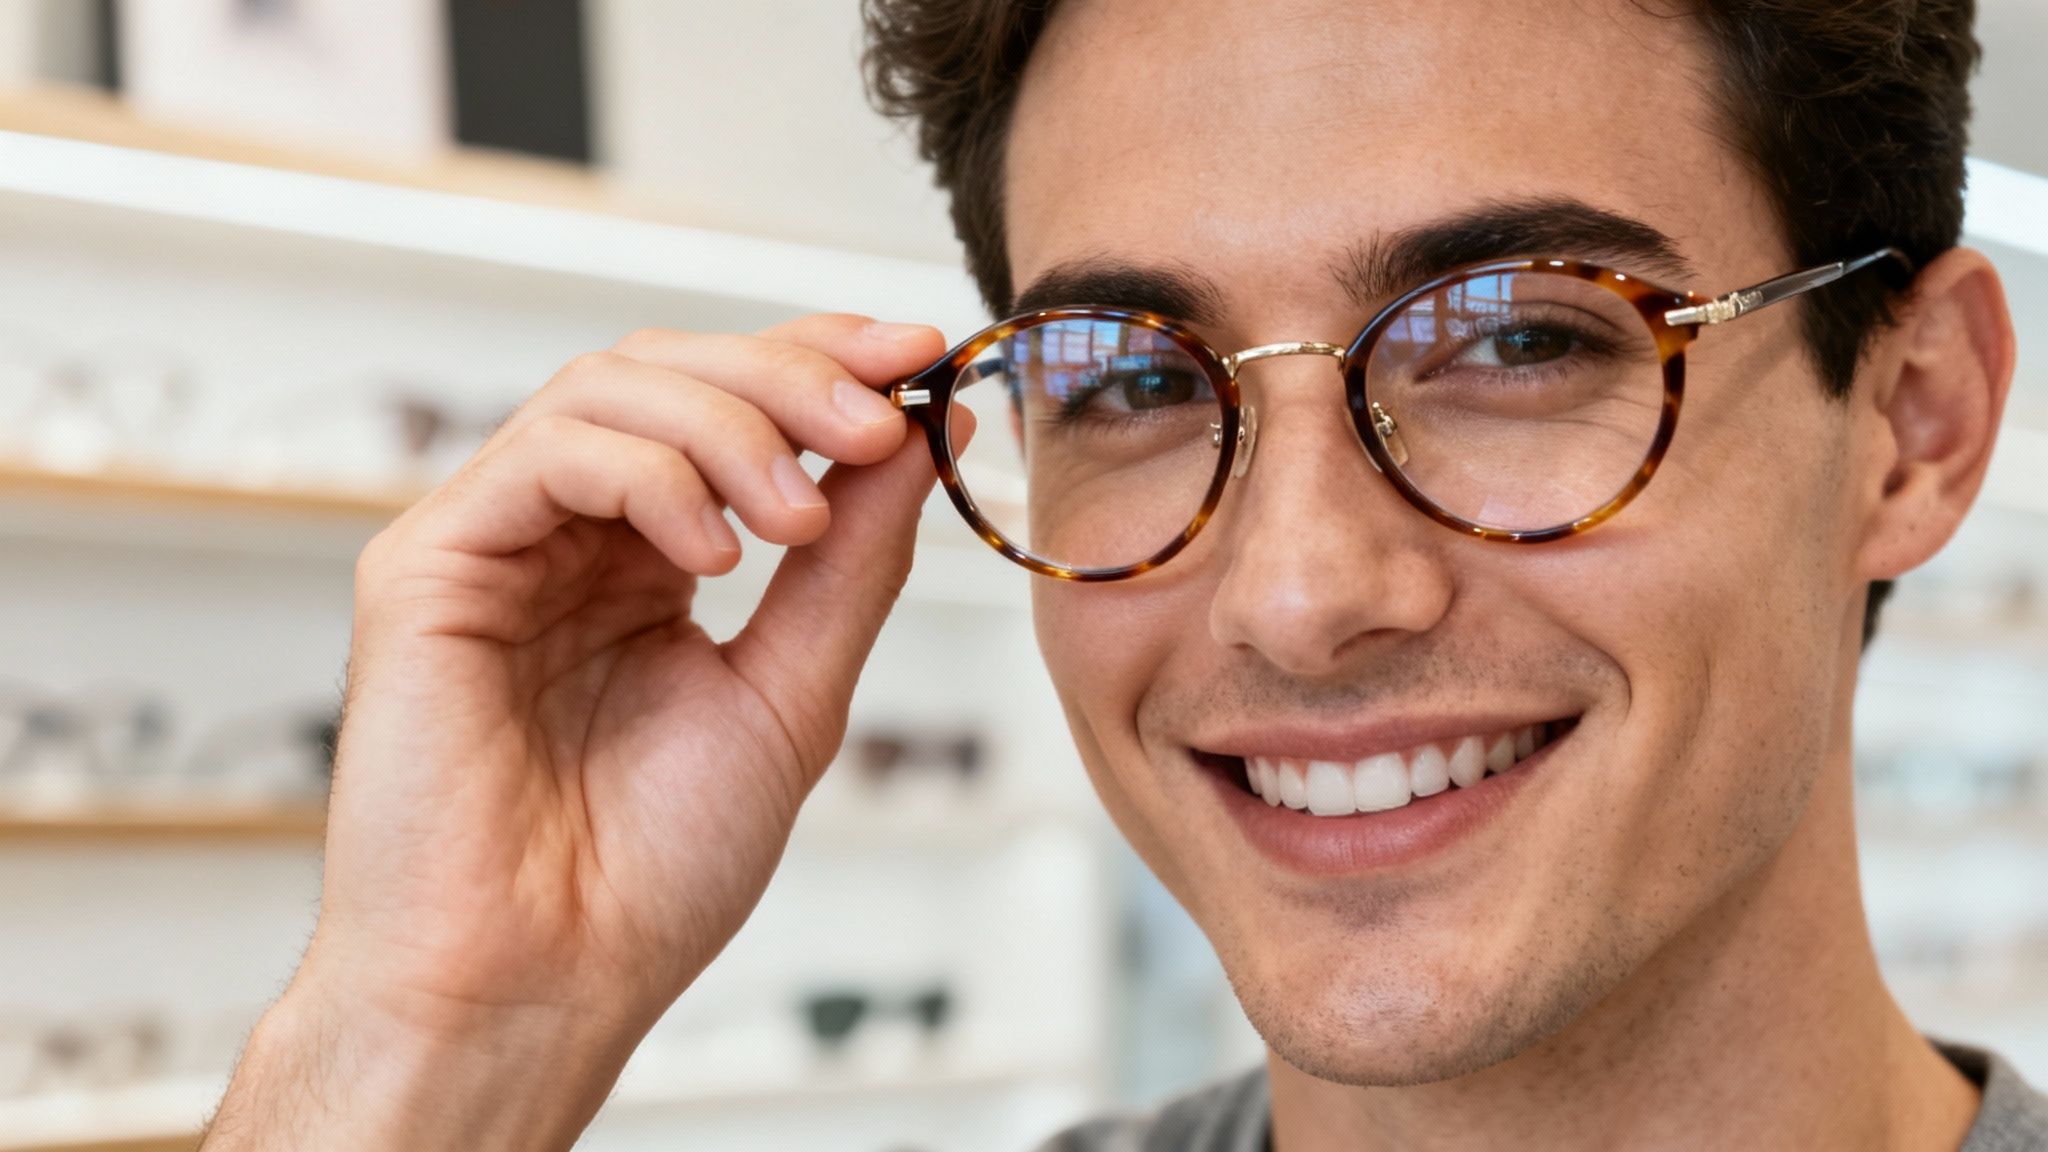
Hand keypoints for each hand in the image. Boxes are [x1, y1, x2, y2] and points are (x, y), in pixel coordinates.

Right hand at [207, 315, 948, 1148]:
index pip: (728, 407)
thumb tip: (916, 441)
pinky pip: (542, 458)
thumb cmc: (652, 873)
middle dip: (788, 375)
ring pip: (606, 391)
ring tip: (800, 517)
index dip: (822, 361)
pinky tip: (712, 556)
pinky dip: (646, 479)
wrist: (548, 983)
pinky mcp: (423, 566)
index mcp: (648, 560)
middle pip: (669, 371)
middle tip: (877, 420)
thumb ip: (849, 565)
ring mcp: (495, 543)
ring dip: (730, 426)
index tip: (922, 356)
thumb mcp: (793, 692)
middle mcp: (570, 536)